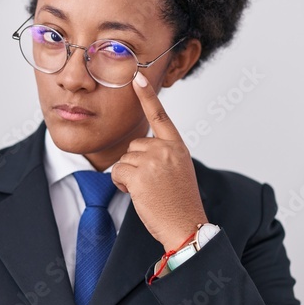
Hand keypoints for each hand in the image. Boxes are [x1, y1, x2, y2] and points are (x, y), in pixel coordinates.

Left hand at [111, 71, 207, 252]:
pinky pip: (117, 173)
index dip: (147, 96)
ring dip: (129, 177)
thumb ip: (163, 155)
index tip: (138, 77)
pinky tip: (139, 195)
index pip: (160, 116)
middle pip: (134, 146)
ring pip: (124, 160)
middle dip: (135, 165)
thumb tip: (138, 149)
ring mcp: (153, 161)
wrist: (186, 226)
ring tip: (149, 192)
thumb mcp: (179, 171)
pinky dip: (122, 185)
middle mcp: (166, 149)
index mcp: (177, 146)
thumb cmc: (180, 203)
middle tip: (153, 185)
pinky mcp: (139, 175)